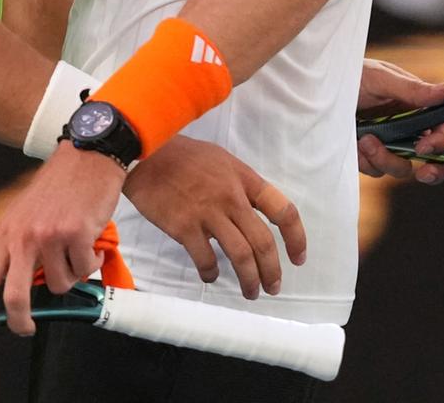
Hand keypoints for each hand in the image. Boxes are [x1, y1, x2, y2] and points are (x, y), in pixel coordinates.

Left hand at [0, 140, 124, 339]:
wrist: (88, 157)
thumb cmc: (59, 185)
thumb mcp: (25, 213)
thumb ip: (19, 248)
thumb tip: (21, 290)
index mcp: (7, 231)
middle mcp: (24, 235)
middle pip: (15, 296)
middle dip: (21, 321)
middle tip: (28, 327)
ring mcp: (49, 236)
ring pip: (60, 285)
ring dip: (72, 275)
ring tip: (75, 251)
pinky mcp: (76, 235)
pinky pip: (85, 270)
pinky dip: (91, 262)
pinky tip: (91, 243)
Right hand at [123, 135, 304, 299]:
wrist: (146, 153)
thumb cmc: (183, 156)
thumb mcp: (221, 160)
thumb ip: (239, 185)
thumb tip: (252, 213)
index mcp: (244, 178)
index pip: (282, 210)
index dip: (296, 238)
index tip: (297, 258)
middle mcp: (231, 197)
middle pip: (264, 242)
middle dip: (272, 271)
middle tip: (272, 286)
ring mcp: (208, 212)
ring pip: (241, 256)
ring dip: (249, 281)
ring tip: (250, 292)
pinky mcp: (185, 227)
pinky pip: (206, 260)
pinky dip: (211, 273)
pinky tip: (210, 275)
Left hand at [356, 57, 443, 184]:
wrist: (317, 88)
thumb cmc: (352, 74)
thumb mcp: (380, 78)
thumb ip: (413, 89)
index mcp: (416, 105)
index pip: (443, 127)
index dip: (442, 141)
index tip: (424, 148)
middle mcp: (407, 126)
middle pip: (433, 157)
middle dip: (432, 170)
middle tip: (422, 173)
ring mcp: (389, 142)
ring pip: (402, 168)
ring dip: (385, 158)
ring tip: (365, 139)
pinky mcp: (370, 154)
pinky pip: (377, 170)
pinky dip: (367, 160)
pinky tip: (355, 142)